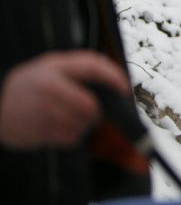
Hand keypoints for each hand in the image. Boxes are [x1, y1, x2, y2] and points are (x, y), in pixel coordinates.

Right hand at [0, 50, 130, 149]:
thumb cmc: (31, 84)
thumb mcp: (51, 65)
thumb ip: (81, 67)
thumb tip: (116, 78)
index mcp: (54, 67)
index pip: (93, 67)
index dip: (114, 78)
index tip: (125, 90)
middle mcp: (48, 88)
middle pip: (90, 106)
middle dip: (97, 112)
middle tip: (93, 113)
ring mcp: (42, 111)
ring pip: (82, 124)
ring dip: (85, 126)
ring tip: (73, 120)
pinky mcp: (38, 132)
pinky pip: (71, 139)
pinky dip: (73, 137)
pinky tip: (62, 129)